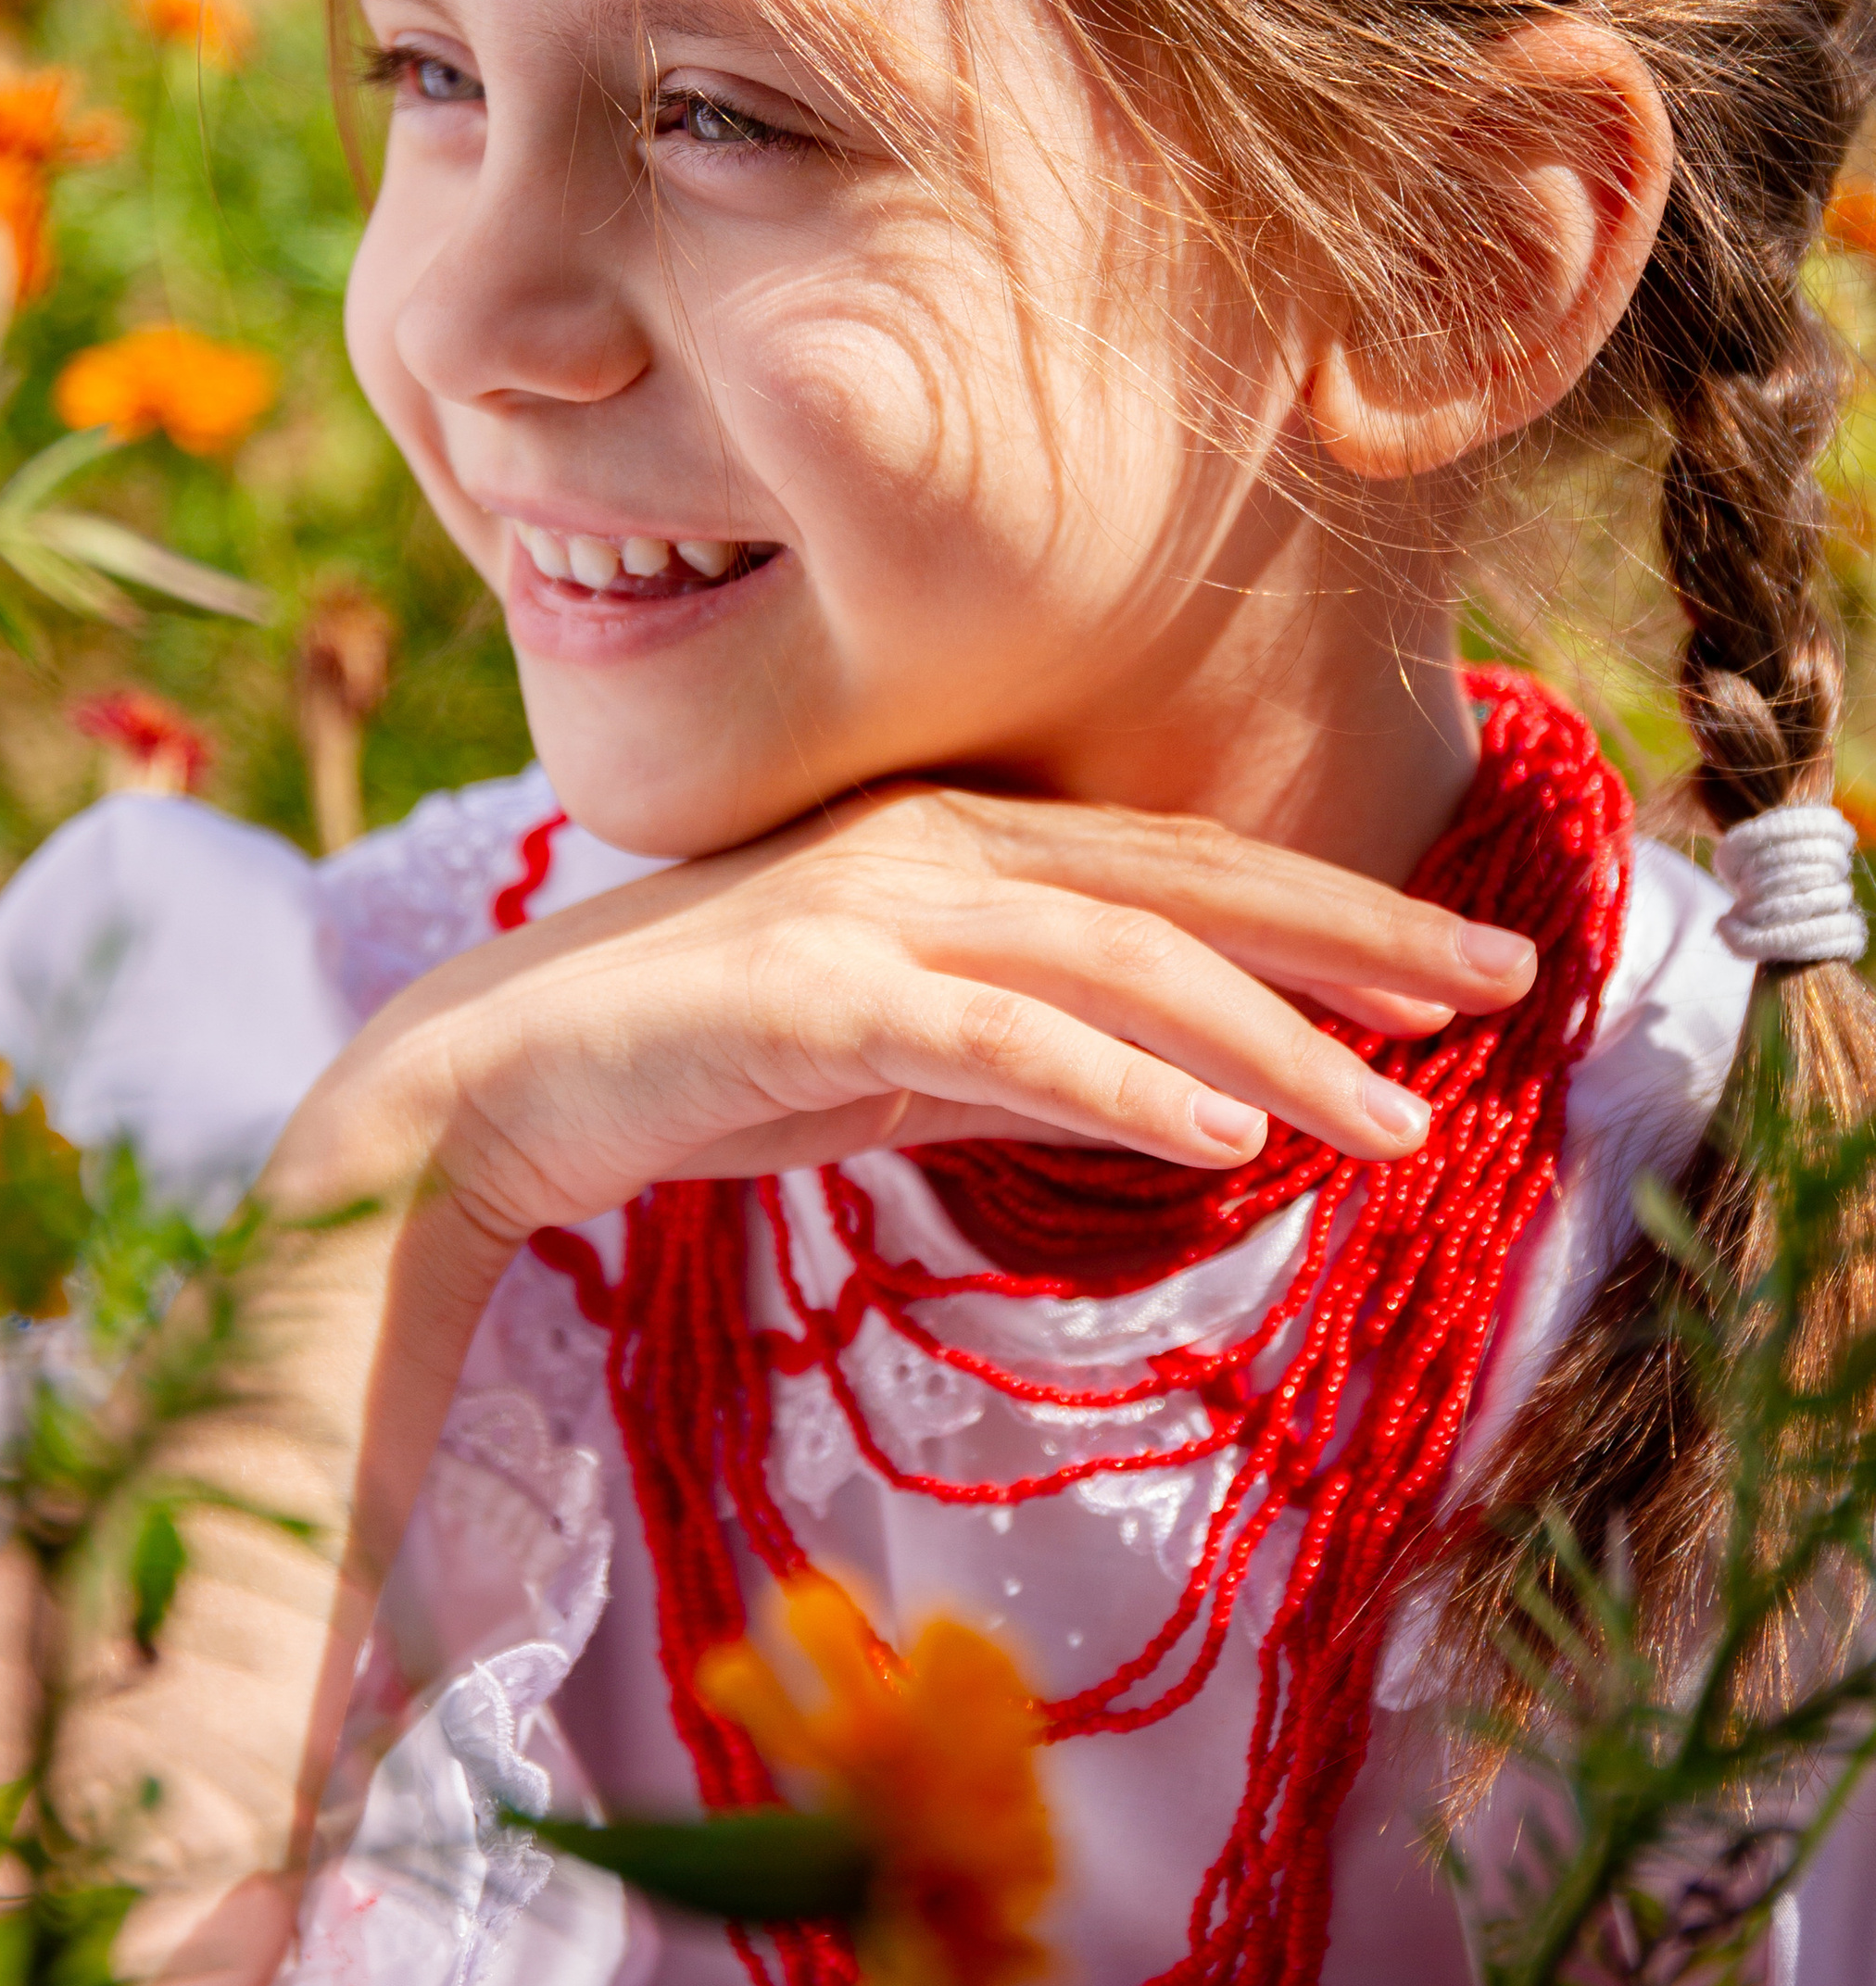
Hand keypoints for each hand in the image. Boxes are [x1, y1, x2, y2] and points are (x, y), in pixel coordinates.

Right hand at [338, 780, 1539, 1255]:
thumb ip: (1024, 1058)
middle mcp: (928, 850)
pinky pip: (1000, 1034)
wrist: (484, 1082)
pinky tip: (1225, 1139)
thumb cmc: (689, 1065)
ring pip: (1121, 962)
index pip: (1179, 870)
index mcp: (952, 846)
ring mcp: (870, 912)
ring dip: (1273, 1041)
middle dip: (1355, 941)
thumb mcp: (893, 1062)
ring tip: (1396, 1118)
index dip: (1329, 908)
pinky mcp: (813, 995)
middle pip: (1186, 887)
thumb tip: (1179, 1098)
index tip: (1456, 965)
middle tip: (1501, 992)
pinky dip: (1123, 1080)